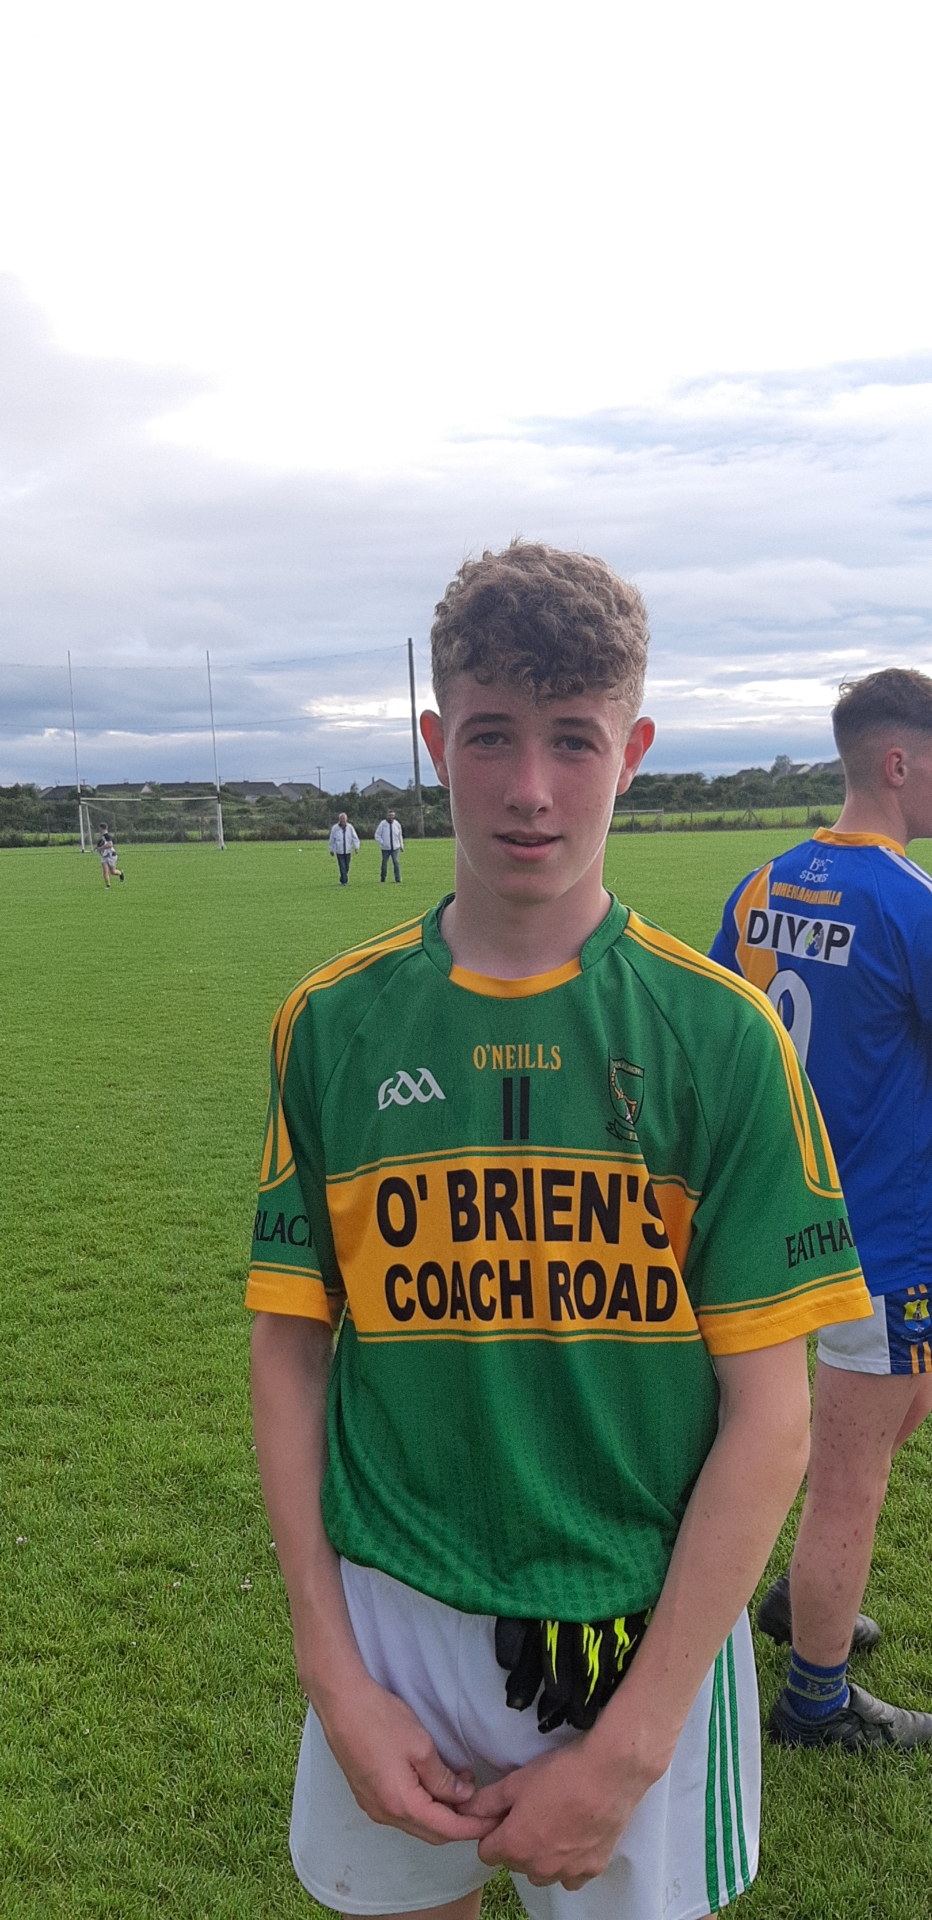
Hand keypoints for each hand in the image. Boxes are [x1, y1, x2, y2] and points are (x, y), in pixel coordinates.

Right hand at [313, 1667, 502, 1847]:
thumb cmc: (379, 1720)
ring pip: (417, 1823)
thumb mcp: (421, 1747)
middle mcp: (385, 1814)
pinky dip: (424, 1806)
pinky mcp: (368, 1795)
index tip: (494, 1819)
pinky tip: (436, 1784)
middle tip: (483, 1804)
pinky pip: (403, 1812)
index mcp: (401, 1804)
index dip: (474, 1826)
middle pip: (432, 1833)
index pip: (447, 1830)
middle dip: (460, 1823)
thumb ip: (443, 1779)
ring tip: (463, 1786)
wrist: (341, 1703)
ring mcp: (374, 1806)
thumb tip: (461, 1797)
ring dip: (442, 1812)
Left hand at [466, 1734, 656, 1887]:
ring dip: (543, 1856)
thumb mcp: (516, 1781)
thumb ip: (487, 1801)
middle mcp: (539, 1867)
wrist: (609, 1772)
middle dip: (518, 1842)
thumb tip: (466, 1810)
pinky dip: (570, 1863)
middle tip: (533, 1812)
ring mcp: (567, 1871)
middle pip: (516, 1863)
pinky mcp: (592, 1869)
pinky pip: (571, 1876)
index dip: (493, 1832)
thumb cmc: (562, 1773)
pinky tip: (575, 1836)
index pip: (487, 1853)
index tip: (505, 1817)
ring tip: (555, 1822)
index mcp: (515, 1846)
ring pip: (543, 1872)